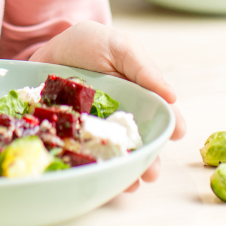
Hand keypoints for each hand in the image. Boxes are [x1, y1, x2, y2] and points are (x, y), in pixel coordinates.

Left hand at [30, 20, 186, 191]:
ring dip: (125, 170)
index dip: (170, 125)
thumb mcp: (119, 47)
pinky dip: (91, 170)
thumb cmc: (89, 43)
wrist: (48, 47)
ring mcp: (95, 129)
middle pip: (138, 142)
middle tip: (152, 172)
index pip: (158, 114)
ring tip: (130, 183)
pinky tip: (97, 177)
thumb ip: (142, 68)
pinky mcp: (72, 136)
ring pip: (114, 154)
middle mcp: (119, 116)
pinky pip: (83, 156)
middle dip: (149, 160)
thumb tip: (171, 96)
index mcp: (137, 96)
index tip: (178, 133)